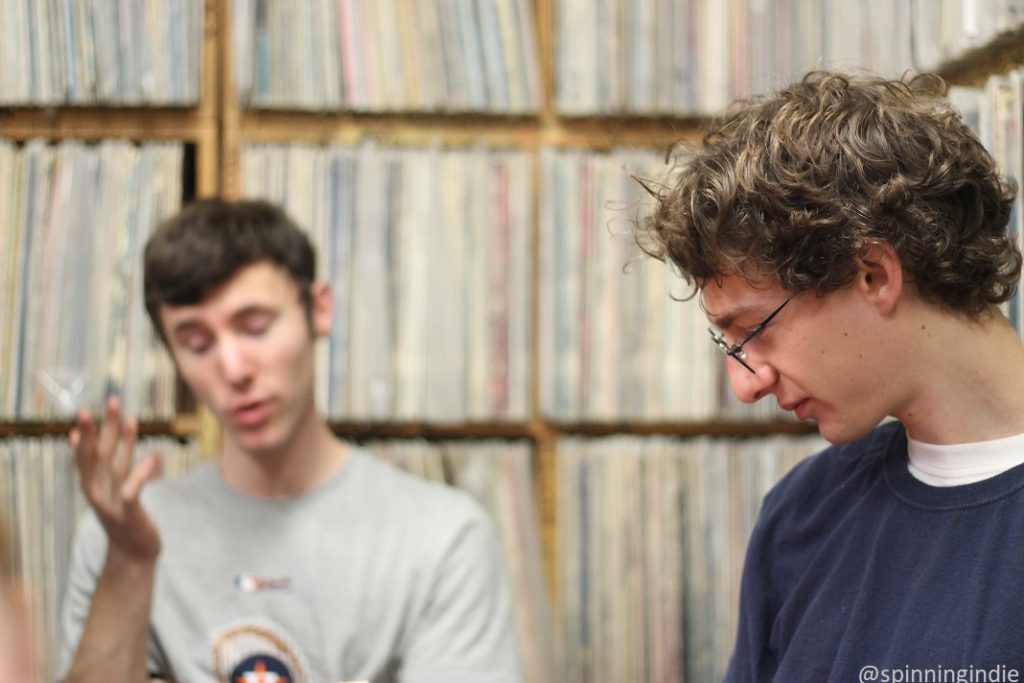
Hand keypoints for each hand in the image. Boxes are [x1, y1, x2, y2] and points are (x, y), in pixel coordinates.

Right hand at [70, 397, 162, 561]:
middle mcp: (96, 492)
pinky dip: (141, 474)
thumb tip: (76, 436)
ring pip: (117, 467)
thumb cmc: (119, 513)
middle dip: (104, 428)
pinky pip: (132, 491)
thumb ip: (92, 464)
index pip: (84, 455)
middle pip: (99, 455)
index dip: (85, 434)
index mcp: (89, 485)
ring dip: (124, 442)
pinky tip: (152, 457)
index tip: (84, 411)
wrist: (131, 553)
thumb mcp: (102, 488)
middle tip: (112, 401)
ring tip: (131, 419)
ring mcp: (111, 503)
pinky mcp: (130, 513)